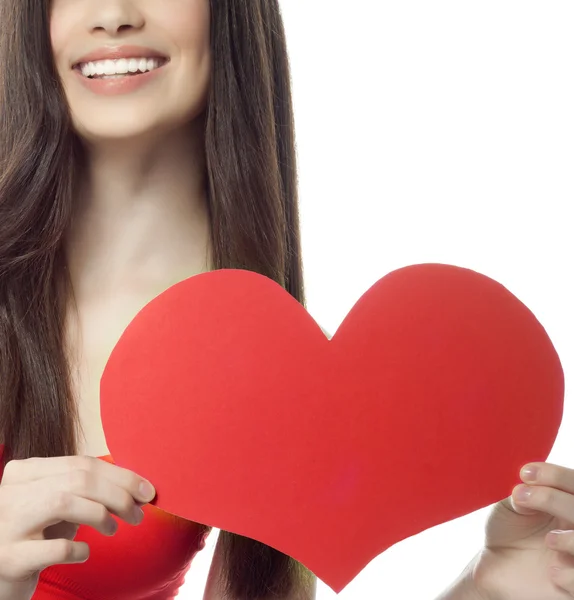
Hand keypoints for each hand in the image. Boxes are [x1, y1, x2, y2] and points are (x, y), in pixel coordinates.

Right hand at [0, 455, 155, 599]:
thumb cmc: (35, 533)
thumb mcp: (56, 504)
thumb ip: (86, 489)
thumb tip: (138, 489)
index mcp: (25, 471)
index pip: (83, 463)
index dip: (121, 475)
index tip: (147, 490)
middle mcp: (12, 491)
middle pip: (79, 480)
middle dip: (118, 494)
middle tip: (139, 512)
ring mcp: (7, 523)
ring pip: (65, 502)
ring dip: (101, 515)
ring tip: (114, 529)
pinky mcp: (9, 557)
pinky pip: (55, 547)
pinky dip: (78, 549)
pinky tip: (83, 553)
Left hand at [472, 461, 573, 598]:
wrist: (495, 564)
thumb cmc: (507, 530)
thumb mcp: (512, 506)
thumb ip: (526, 493)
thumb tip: (529, 486)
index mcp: (568, 503)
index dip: (557, 475)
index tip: (525, 473)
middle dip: (556, 499)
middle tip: (521, 496)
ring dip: (573, 540)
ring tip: (548, 540)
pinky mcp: (573, 586)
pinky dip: (572, 575)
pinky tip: (553, 571)